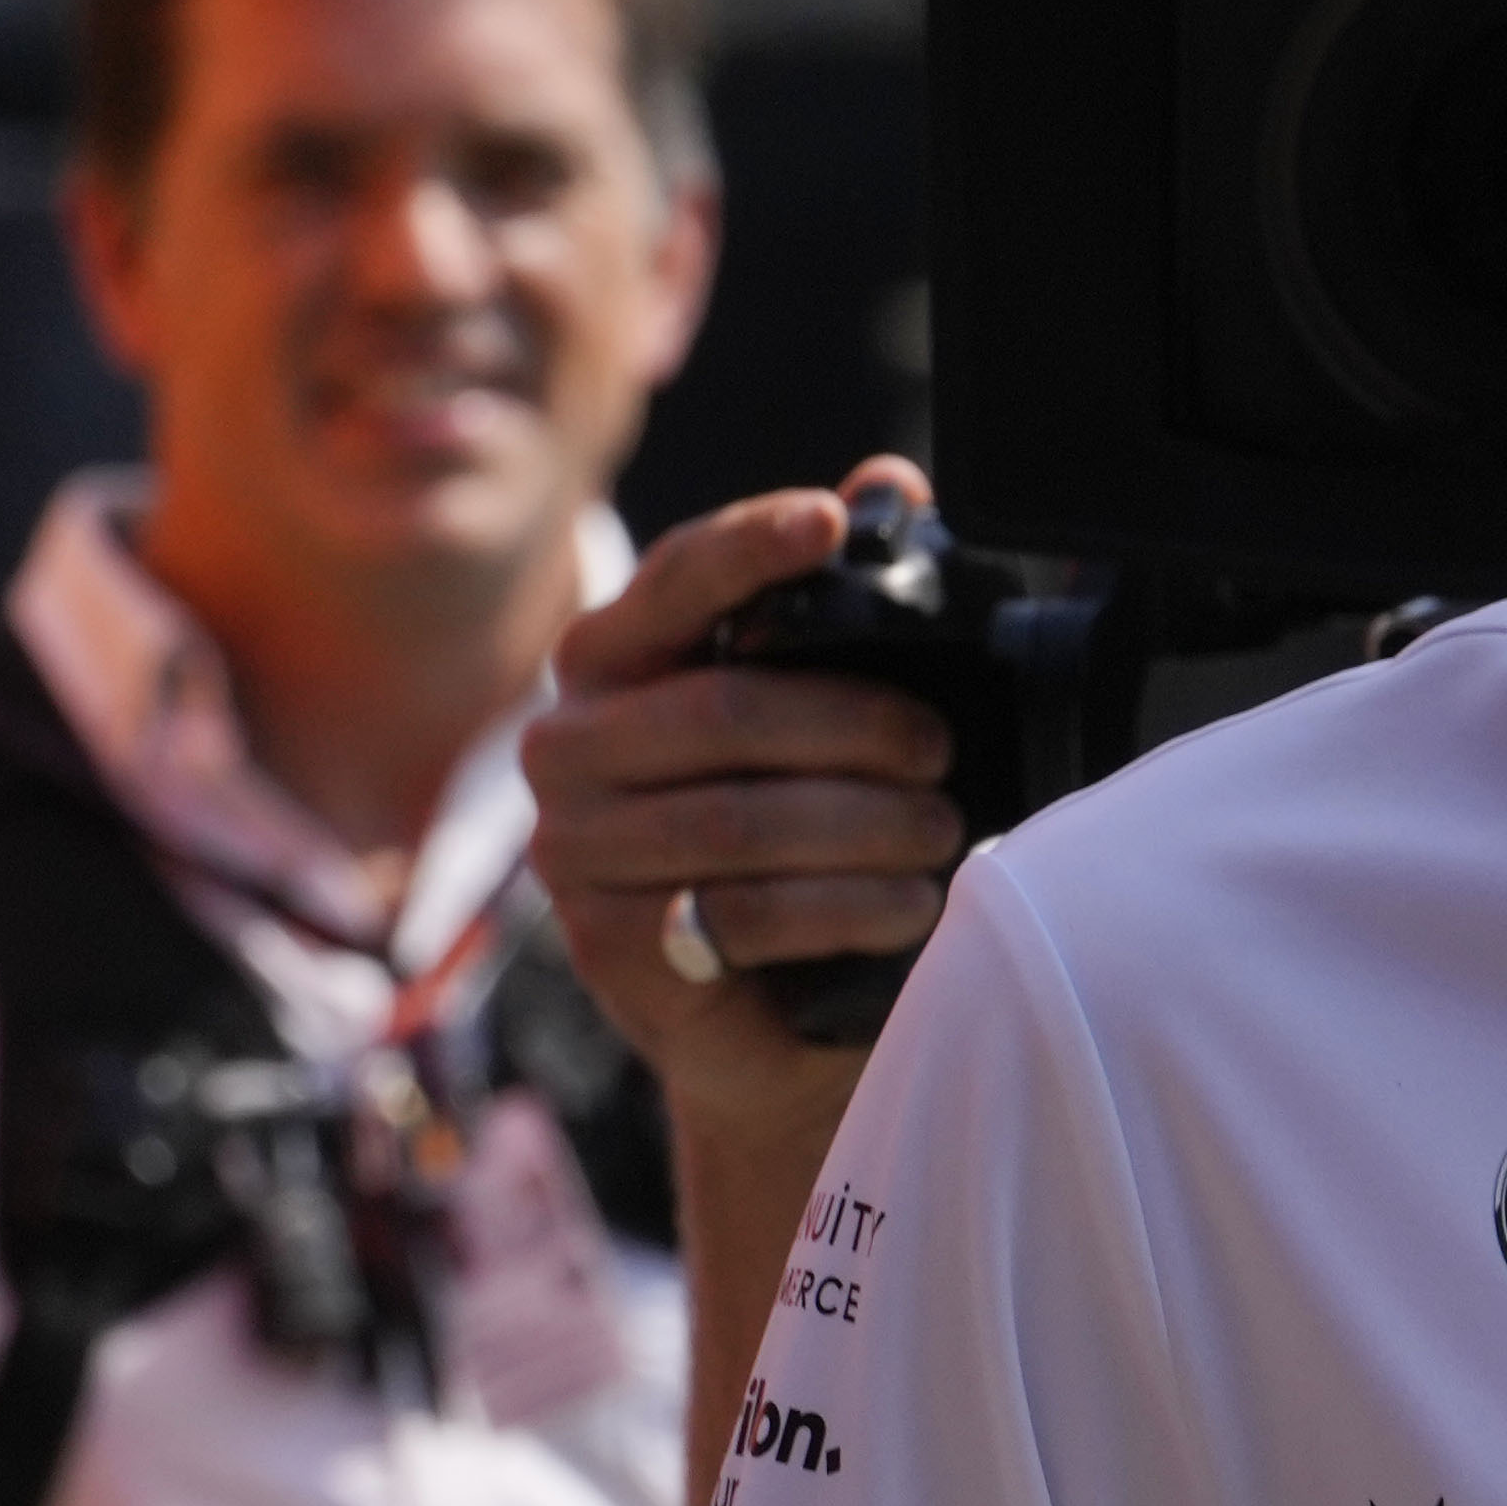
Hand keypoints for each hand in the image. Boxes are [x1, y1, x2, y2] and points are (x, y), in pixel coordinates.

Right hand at [523, 454, 964, 1126]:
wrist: (766, 1022)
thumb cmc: (798, 844)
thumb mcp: (824, 718)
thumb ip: (847, 606)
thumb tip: (892, 483)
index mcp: (610, 664)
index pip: (674, 580)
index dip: (752, 546)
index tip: (834, 522)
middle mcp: (563, 745)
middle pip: (719, 710)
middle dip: (854, 727)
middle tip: (940, 752)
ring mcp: (570, 846)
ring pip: (733, 817)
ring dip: (863, 827)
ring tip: (942, 835)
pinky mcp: (601, 939)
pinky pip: (736, 911)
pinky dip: (844, 908)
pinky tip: (910, 907)